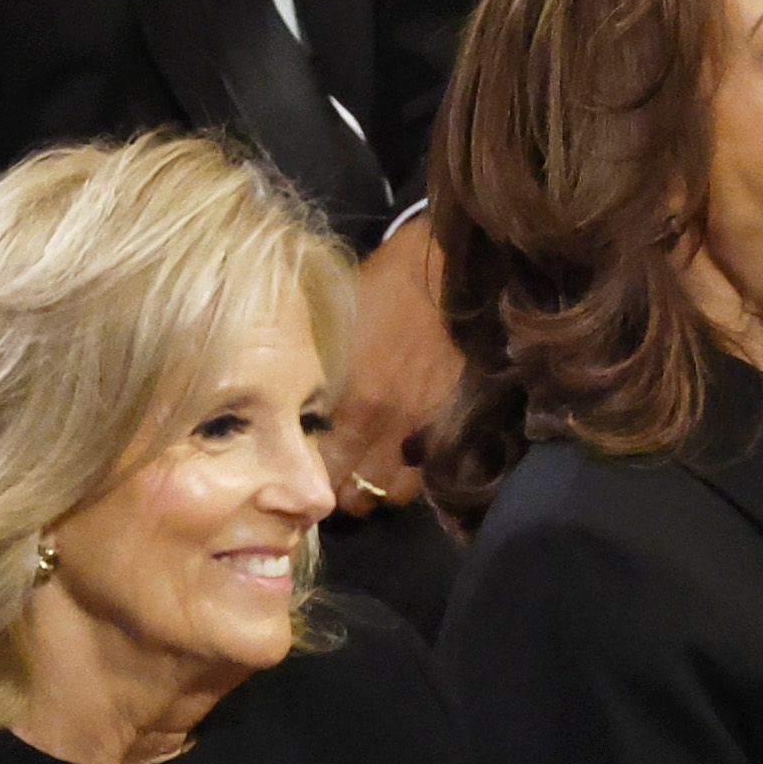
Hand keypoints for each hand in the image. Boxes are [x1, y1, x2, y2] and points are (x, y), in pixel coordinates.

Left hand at [325, 214, 457, 525]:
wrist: (451, 267)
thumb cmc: (386, 286)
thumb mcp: (336, 328)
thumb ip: (321, 378)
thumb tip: (302, 409)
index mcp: (354, 403)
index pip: (326, 470)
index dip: (314, 476)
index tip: (305, 471)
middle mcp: (390, 427)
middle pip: (361, 495)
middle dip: (346, 491)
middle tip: (339, 477)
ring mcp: (429, 430)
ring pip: (399, 493)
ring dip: (382, 488)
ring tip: (373, 471)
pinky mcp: (461, 424)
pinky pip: (435, 473)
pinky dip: (417, 474)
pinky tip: (407, 459)